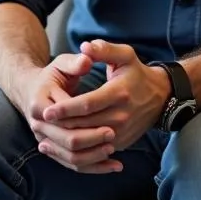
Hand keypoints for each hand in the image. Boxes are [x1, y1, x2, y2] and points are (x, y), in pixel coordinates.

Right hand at [15, 52, 120, 173]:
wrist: (32, 90)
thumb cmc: (52, 75)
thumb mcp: (62, 64)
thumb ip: (75, 62)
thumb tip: (87, 60)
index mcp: (40, 103)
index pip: (65, 116)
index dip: (85, 117)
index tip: (108, 116)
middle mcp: (38, 125)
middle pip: (67, 139)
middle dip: (92, 139)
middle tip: (114, 133)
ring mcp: (44, 140)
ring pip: (71, 157)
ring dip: (94, 156)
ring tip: (113, 149)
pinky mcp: (53, 150)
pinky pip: (74, 164)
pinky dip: (95, 167)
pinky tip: (115, 165)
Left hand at [39, 41, 169, 159]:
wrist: (160, 97)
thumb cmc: (136, 72)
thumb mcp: (124, 54)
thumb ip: (103, 50)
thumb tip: (84, 48)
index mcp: (119, 93)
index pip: (88, 104)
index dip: (66, 109)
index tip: (46, 110)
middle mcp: (122, 116)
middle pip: (86, 125)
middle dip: (61, 125)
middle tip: (39, 122)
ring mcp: (122, 132)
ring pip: (90, 142)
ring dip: (66, 141)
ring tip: (43, 137)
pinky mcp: (122, 143)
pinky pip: (98, 152)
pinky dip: (79, 151)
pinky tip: (60, 148)